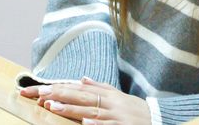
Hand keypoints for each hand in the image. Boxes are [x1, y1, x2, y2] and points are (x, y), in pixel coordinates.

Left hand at [19, 77, 150, 124]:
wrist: (159, 118)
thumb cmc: (135, 109)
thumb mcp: (118, 95)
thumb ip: (99, 87)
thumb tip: (81, 79)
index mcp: (105, 94)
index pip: (77, 89)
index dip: (58, 89)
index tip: (40, 90)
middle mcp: (109, 102)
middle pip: (80, 97)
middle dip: (59, 96)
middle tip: (40, 95)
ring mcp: (115, 115)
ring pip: (90, 111)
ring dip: (71, 109)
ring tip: (52, 107)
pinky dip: (95, 124)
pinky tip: (83, 123)